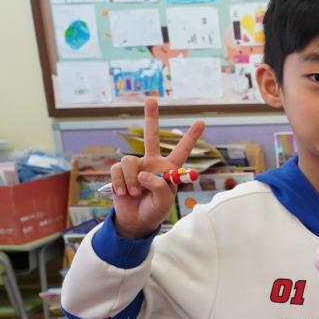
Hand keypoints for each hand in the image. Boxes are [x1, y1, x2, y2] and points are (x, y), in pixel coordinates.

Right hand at [110, 98, 205, 238]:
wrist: (135, 220)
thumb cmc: (155, 210)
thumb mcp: (164, 201)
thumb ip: (159, 186)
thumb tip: (144, 174)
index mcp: (169, 168)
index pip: (182, 150)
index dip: (191, 136)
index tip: (202, 121)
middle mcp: (152, 162)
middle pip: (151, 135)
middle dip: (150, 116)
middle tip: (151, 98)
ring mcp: (136, 166)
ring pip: (130, 161)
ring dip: (131, 180)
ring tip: (135, 193)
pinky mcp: (119, 171)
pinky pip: (117, 169)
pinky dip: (120, 182)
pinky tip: (123, 192)